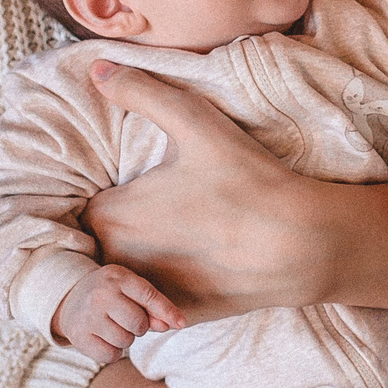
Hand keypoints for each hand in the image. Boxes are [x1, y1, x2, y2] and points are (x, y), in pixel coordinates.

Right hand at [51, 265, 184, 364]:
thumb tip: (171, 324)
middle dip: (139, 327)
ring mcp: (88, 316)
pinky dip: (113, 352)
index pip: (148, 296)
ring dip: (126, 339)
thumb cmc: (110, 294)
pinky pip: (111, 355)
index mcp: (117, 277)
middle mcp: (100, 295)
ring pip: (126, 341)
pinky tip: (104, 338)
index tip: (181, 324)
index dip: (168, 311)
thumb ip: (152, 306)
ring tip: (113, 327)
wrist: (70, 299)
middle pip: (139, 323)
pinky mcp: (79, 337)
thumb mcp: (130, 290)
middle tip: (127, 320)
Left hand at [82, 62, 336, 317]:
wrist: (301, 246)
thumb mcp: (195, 123)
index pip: (86, 209)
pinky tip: (194, 271)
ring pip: (125, 278)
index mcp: (111, 217)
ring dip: (137, 265)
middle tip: (161, 214)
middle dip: (119, 232)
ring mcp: (146, 297)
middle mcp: (118, 263)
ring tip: (177, 244)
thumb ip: (142, 92)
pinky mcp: (174, 319)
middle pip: (101, 245)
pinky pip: (151, 308)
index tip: (135, 191)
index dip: (109, 198)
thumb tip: (97, 68)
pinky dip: (162, 295)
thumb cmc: (247, 182)